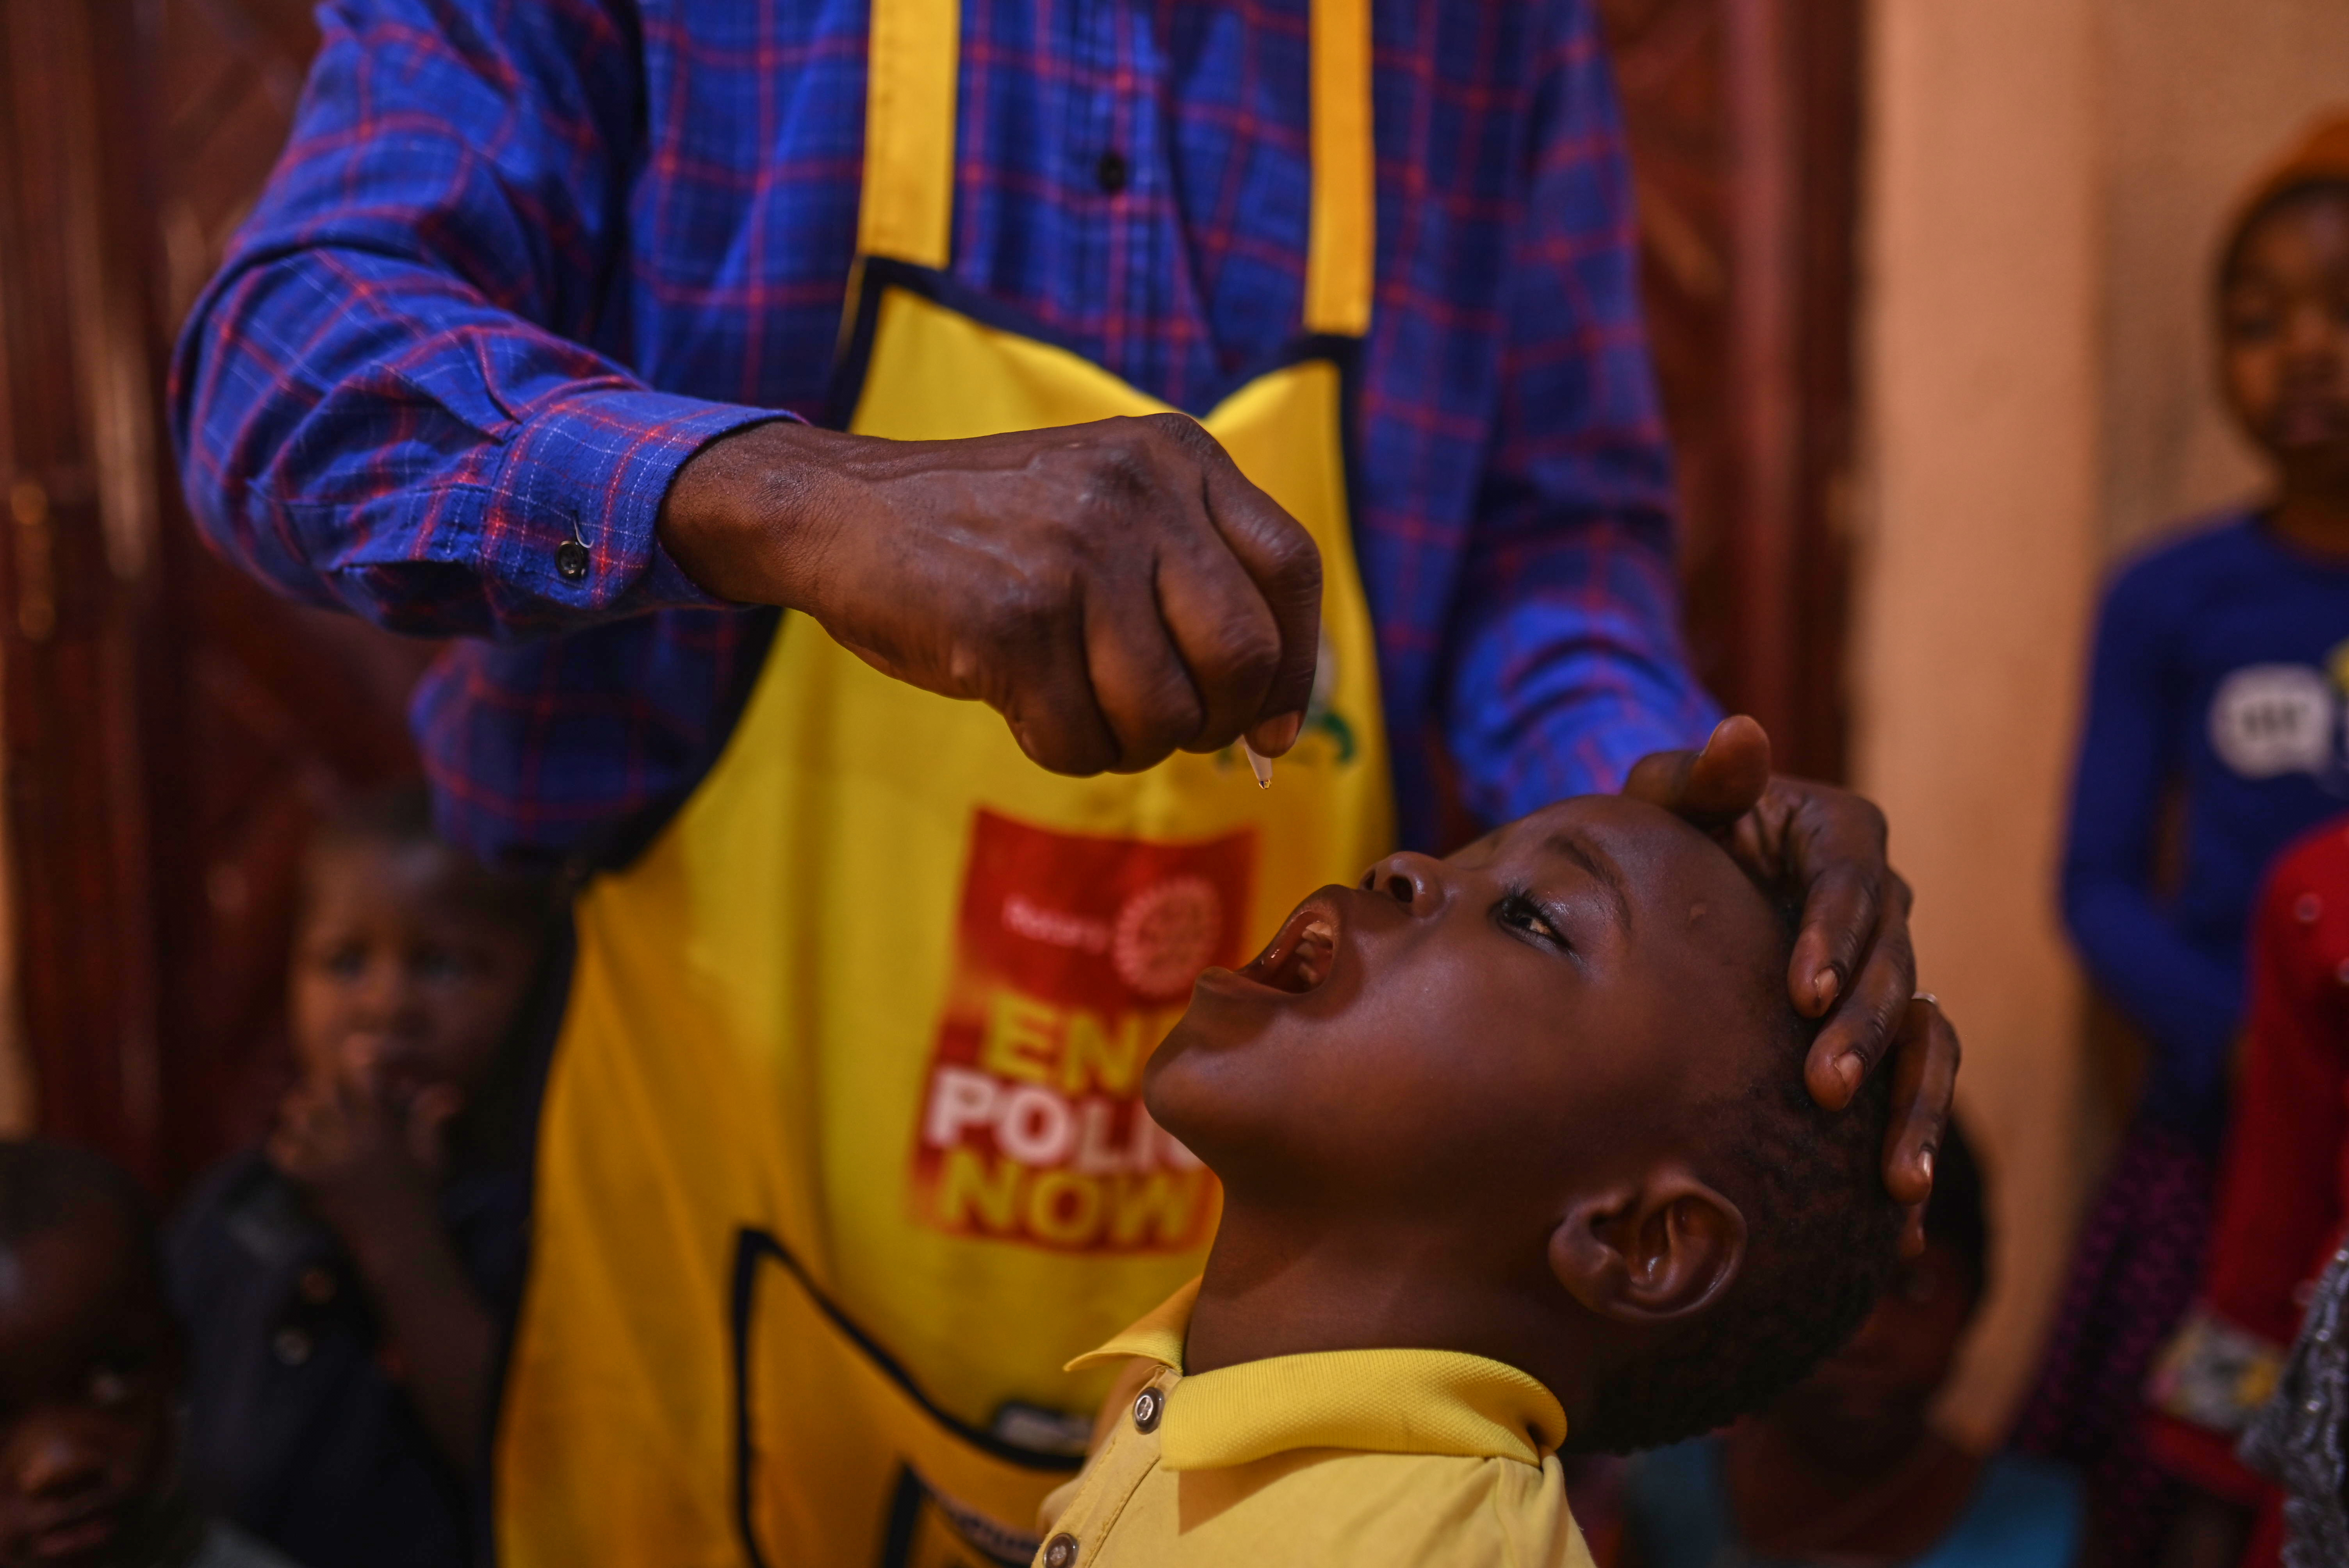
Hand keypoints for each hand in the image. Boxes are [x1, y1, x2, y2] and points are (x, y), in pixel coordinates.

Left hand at [268, 1058, 460, 1247]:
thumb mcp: (430, 1156)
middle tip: (320, 1088)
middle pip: (325, 1094)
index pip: (364, 1081)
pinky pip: (285, 1154)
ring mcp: (333, 1163)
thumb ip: (430, 1121)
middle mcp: (357, 1142)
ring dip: (298, 1110)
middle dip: (321, 1086)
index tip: (353, 1060)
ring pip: (300, 1119)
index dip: (356, 1066)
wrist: (400, 1242)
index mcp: (386, 1131)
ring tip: (300, 1109)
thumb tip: (445, 1091)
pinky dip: (282, 1144)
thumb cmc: (419, 1198)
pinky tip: (288, 1142)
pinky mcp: (314, 1185)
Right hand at [659, 415, 1320, 775]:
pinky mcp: (1014, 624)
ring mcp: (1077, 558)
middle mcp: (1138, 496)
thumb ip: (1194, 570)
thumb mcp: (1108, 501)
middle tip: (1169, 728)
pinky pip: (1082, 740)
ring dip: (1128, 743)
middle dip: (1216, 720)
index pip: (1290, 568)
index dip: (1298, 663)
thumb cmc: (989, 529)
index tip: (1278, 726)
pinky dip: (1062, 749)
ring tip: (1078, 707)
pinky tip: (1024, 709)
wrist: (844, 512)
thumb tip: (1278, 711)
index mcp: (1175, 457)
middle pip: (1244, 654)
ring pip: (1165, 715)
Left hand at [1624, 716, 1959, 1253]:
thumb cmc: (1667, 830)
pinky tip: (1899, 1230)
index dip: (1832, 936)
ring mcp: (1887, 975)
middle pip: (1891, 971)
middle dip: (1863, 1031)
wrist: (1672, 882)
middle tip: (1825, 1088)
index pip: (1851, 885)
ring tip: (1893, 1182)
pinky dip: (1906, 1151)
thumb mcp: (1668, 794)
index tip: (1799, 991)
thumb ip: (1699, 774)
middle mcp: (1881, 909)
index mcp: (1842, 839)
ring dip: (1911, 1111)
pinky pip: (1912, 1091)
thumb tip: (1741, 731)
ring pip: (1924, 1042)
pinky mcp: (1880, 1034)